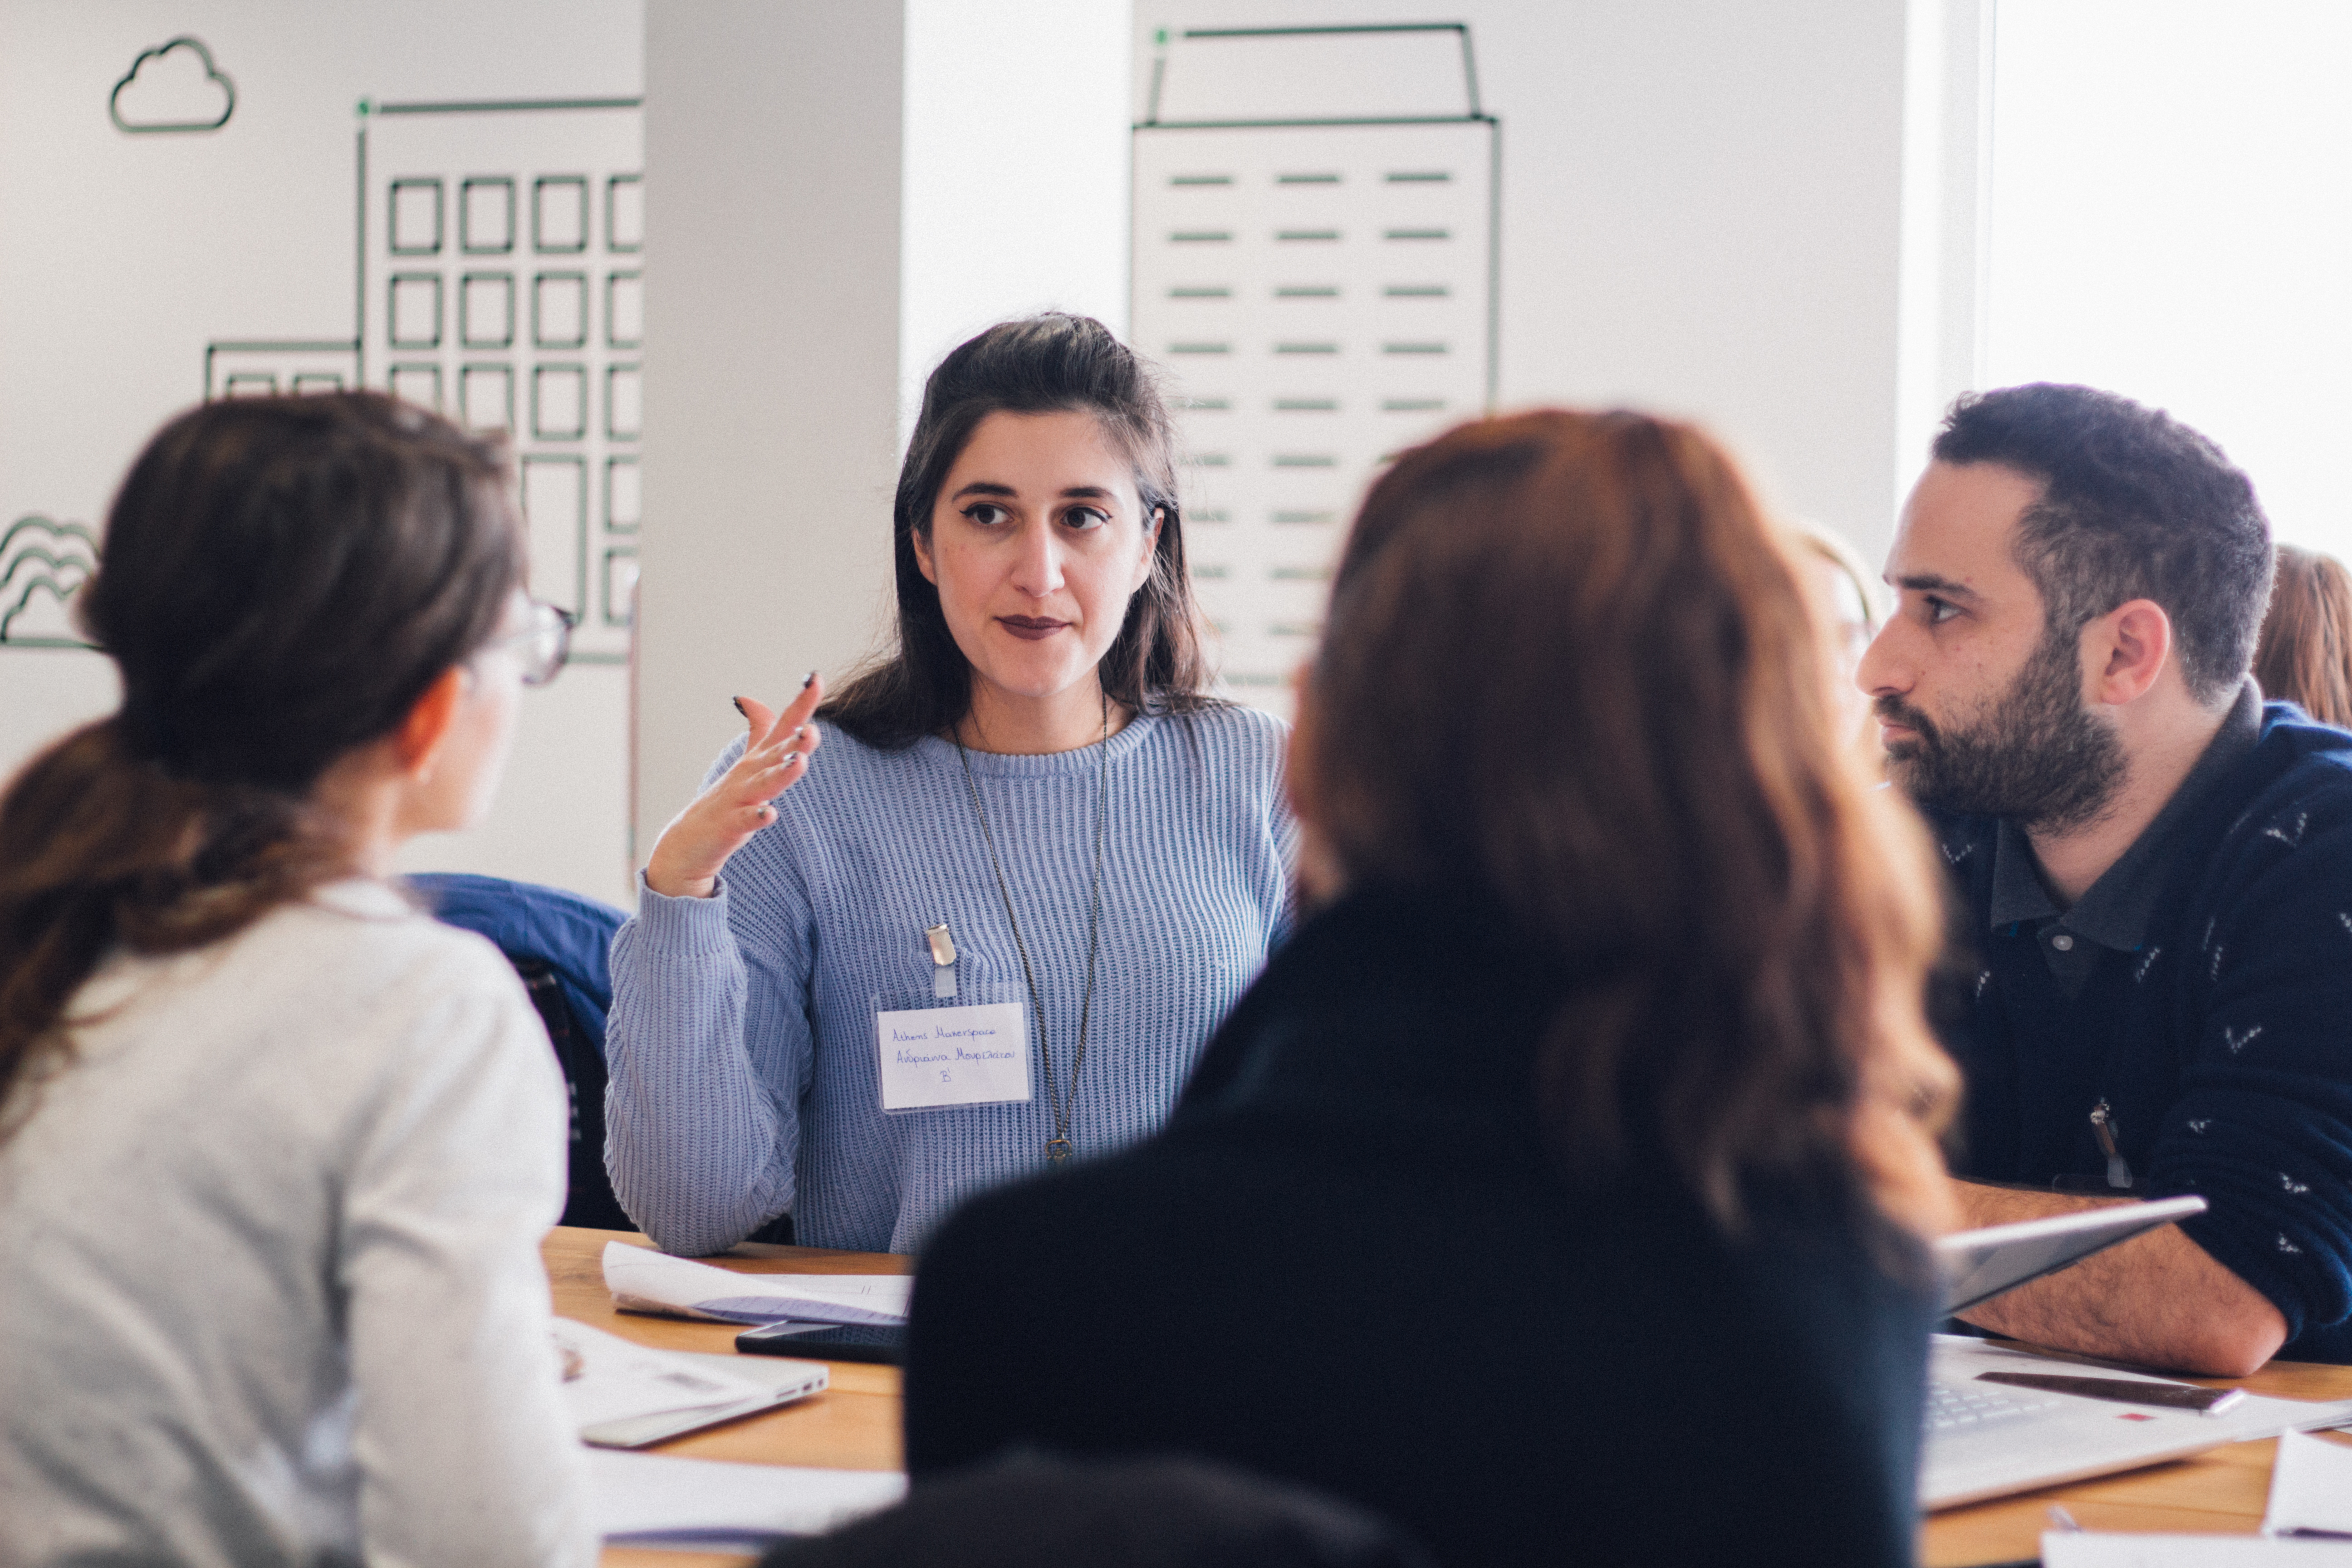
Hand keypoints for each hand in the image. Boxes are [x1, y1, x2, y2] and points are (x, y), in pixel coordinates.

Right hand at [644, 675, 824, 898]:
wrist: (689, 839)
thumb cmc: (725, 798)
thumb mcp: (747, 761)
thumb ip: (759, 729)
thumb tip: (748, 696)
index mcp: (759, 758)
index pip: (784, 726)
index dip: (801, 703)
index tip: (816, 677)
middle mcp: (750, 773)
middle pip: (776, 753)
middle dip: (796, 740)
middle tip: (812, 728)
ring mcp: (738, 798)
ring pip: (764, 784)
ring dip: (782, 773)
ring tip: (800, 763)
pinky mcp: (730, 825)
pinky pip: (745, 820)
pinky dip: (757, 816)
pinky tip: (770, 813)